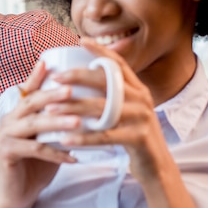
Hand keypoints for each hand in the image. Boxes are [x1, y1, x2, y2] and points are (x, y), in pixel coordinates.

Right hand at [0, 60, 80, 207]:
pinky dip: (55, 153)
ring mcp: (4, 136)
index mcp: (17, 113)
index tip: (48, 61)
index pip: (28, 90)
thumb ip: (57, 120)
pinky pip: (34, 149)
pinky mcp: (6, 153)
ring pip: (33, 124)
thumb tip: (86, 104)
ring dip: (57, 122)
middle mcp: (8, 120)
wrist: (19, 194)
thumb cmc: (38, 164)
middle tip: (71, 90)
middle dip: (52, 95)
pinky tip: (73, 156)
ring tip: (78, 121)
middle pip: (31, 102)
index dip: (36, 75)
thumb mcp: (49, 137)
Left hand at [51, 37, 172, 182]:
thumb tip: (83, 83)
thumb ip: (112, 97)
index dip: (100, 50)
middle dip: (78, 77)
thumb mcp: (127, 112)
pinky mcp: (139, 137)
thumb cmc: (133, 138)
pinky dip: (83, 137)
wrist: (157, 167)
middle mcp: (142, 98)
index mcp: (138, 89)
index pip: (118, 63)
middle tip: (55, 78)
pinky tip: (64, 139)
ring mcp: (142, 117)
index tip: (80, 40)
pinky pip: (105, 136)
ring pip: (102, 108)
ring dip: (72, 108)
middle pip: (107, 81)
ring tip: (50, 110)